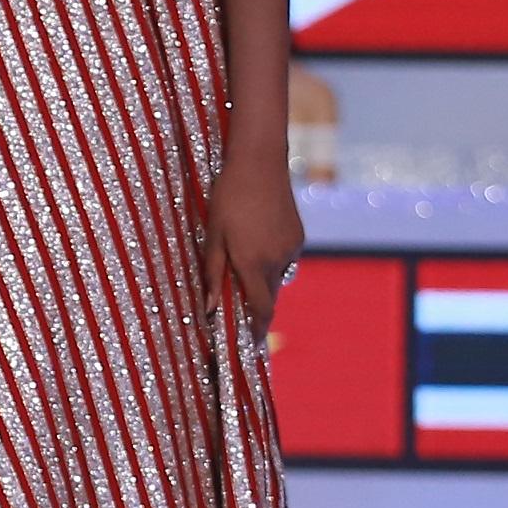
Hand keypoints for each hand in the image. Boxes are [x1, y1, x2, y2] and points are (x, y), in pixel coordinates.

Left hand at [207, 151, 303, 321]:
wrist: (259, 164)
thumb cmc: (227, 198)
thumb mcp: (212, 236)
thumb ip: (212, 274)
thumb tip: (209, 308)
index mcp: (252, 263)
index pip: (260, 309)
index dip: (257, 329)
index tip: (252, 344)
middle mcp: (277, 260)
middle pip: (269, 296)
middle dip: (256, 305)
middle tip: (240, 309)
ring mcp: (291, 248)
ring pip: (278, 277)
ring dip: (263, 281)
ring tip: (243, 263)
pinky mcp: (298, 236)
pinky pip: (285, 259)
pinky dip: (271, 261)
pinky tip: (256, 241)